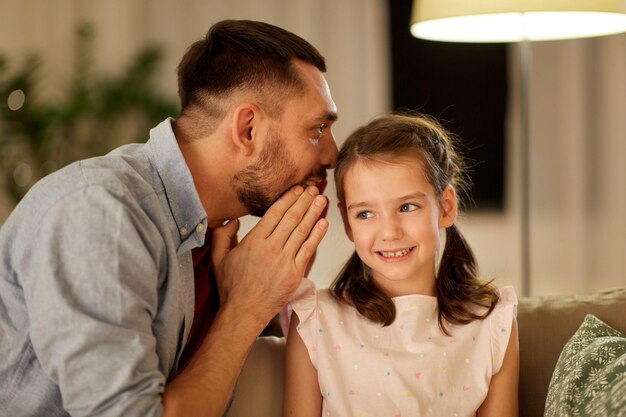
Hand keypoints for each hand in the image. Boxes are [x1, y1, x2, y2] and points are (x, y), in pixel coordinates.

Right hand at [211, 185, 328, 329]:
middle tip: (313, 188)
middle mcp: (271, 248)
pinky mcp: (295, 273)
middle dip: (304, 200)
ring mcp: (285, 260)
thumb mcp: (218, 259)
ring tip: (321, 199)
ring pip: (302, 231)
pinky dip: (317, 235)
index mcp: (254, 241)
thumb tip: (232, 221)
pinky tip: (323, 223)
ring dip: (313, 213)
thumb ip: (222, 236)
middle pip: (292, 218)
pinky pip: (309, 249)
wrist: (244, 313)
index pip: (275, 213)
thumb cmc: (231, 288)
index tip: (297, 188)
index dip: (288, 198)